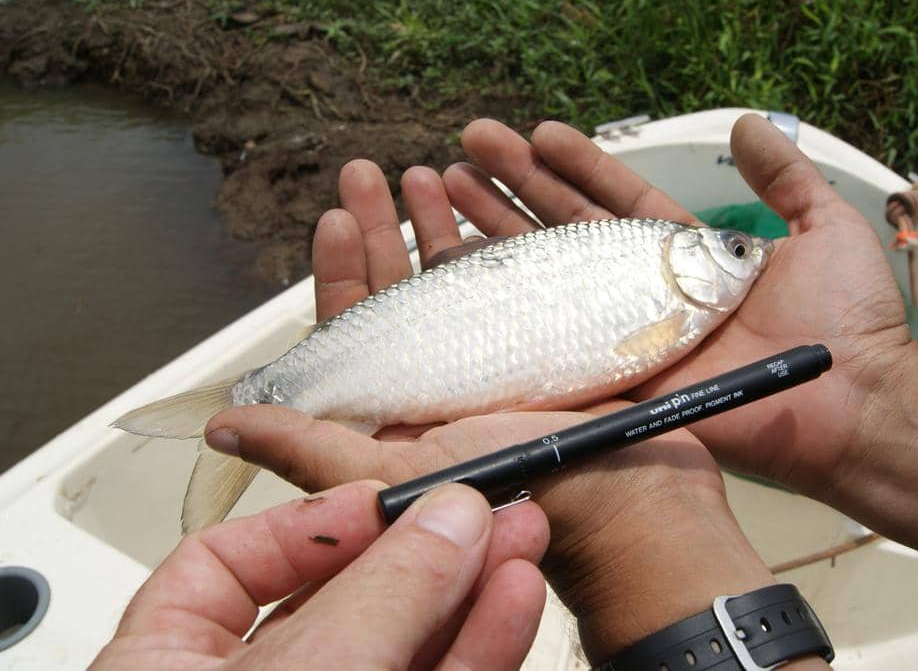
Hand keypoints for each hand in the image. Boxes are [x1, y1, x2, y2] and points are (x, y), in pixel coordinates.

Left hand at [91, 482, 549, 670]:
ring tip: (518, 534)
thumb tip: (447, 520)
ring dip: (467, 589)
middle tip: (479, 504)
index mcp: (168, 665)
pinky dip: (480, 643)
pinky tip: (514, 595)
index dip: (308, 521)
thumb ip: (375, 598)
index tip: (380, 496)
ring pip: (402, 642)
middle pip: (338, 597)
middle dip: (420, 548)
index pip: (225, 565)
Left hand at [203, 159, 781, 662]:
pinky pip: (525, 274)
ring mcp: (505, 356)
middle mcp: (449, 379)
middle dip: (384, 229)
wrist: (628, 497)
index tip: (336, 218)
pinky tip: (496, 198)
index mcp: (404, 409)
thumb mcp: (397, 475)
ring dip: (440, 222)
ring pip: (463, 277)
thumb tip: (222, 429)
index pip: (359, 332)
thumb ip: (311, 449)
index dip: (343, 275)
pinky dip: (508, 232)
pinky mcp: (557, 337)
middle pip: (405, 292)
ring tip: (429, 173)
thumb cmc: (514, 489)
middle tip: (367, 173)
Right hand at [441, 115, 911, 499]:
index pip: (614, 201)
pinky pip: (552, 345)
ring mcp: (626, 337)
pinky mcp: (618, 381)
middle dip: (517, 188)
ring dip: (500, 235)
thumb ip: (785, 177)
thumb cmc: (848, 321)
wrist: (852, 405)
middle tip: (471, 149)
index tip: (535, 134)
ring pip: (549, 280)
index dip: (575, 166)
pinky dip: (508, 316)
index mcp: (684, 256)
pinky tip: (466, 279)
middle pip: (567, 232)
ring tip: (452, 192)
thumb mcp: (825, 228)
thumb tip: (751, 125)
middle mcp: (645, 293)